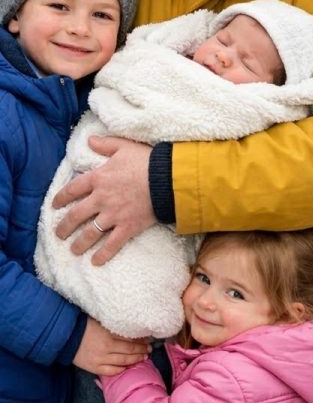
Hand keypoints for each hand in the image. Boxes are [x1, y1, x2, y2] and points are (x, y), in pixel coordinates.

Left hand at [53, 136, 155, 264]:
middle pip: (76, 216)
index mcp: (98, 179)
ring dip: (79, 243)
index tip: (55, 205)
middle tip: (59, 234)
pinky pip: (112, 245)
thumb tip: (90, 140)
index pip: (72, 190)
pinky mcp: (127, 227)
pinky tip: (96, 262)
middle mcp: (101, 199)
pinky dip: (103, 254)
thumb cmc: (147, 161)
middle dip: (64, 227)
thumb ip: (106, 144)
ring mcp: (113, 215)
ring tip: (74, 250)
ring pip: (89, 233)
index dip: (61, 198)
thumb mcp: (125, 147)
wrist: (167, 178)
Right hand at [73, 317, 150, 375]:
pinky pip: (111, 371)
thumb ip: (116, 327)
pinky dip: (121, 369)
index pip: (130, 339)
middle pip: (129, 351)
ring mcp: (100, 359)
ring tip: (144, 357)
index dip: (141, 340)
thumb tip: (132, 329)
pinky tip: (128, 367)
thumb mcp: (103, 322)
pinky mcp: (94, 367)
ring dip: (135, 360)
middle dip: (142, 350)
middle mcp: (106, 348)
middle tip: (150, 349)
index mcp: (109, 334)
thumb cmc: (85, 326)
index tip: (149, 339)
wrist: (67, 338)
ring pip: (123, 361)